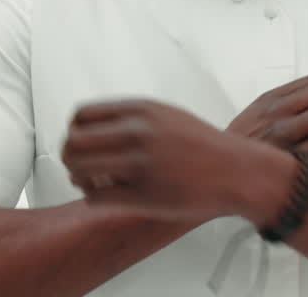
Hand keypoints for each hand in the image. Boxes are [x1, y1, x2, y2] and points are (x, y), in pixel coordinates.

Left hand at [61, 99, 248, 222]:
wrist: (237, 172)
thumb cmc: (203, 146)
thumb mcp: (166, 114)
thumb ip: (130, 116)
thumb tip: (89, 126)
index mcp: (141, 110)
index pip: (81, 115)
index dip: (74, 131)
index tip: (80, 142)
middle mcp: (138, 133)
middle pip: (73, 142)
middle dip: (70, 156)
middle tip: (79, 165)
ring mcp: (141, 164)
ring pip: (79, 169)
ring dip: (78, 177)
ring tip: (92, 181)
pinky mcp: (144, 195)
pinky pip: (96, 197)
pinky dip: (93, 198)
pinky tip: (107, 195)